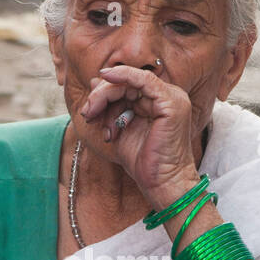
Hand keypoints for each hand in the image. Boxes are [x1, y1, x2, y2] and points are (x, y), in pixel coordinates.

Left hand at [80, 64, 200, 207]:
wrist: (160, 183)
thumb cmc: (142, 162)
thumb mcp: (118, 129)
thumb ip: (110, 107)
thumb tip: (95, 80)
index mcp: (157, 103)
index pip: (127, 88)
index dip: (104, 95)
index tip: (88, 111)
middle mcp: (167, 97)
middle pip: (128, 83)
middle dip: (101, 96)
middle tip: (87, 113)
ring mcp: (172, 98)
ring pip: (131, 82)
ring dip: (106, 96)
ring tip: (93, 116)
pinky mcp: (171, 103)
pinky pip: (144, 80)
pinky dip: (124, 76)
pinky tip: (107, 77)